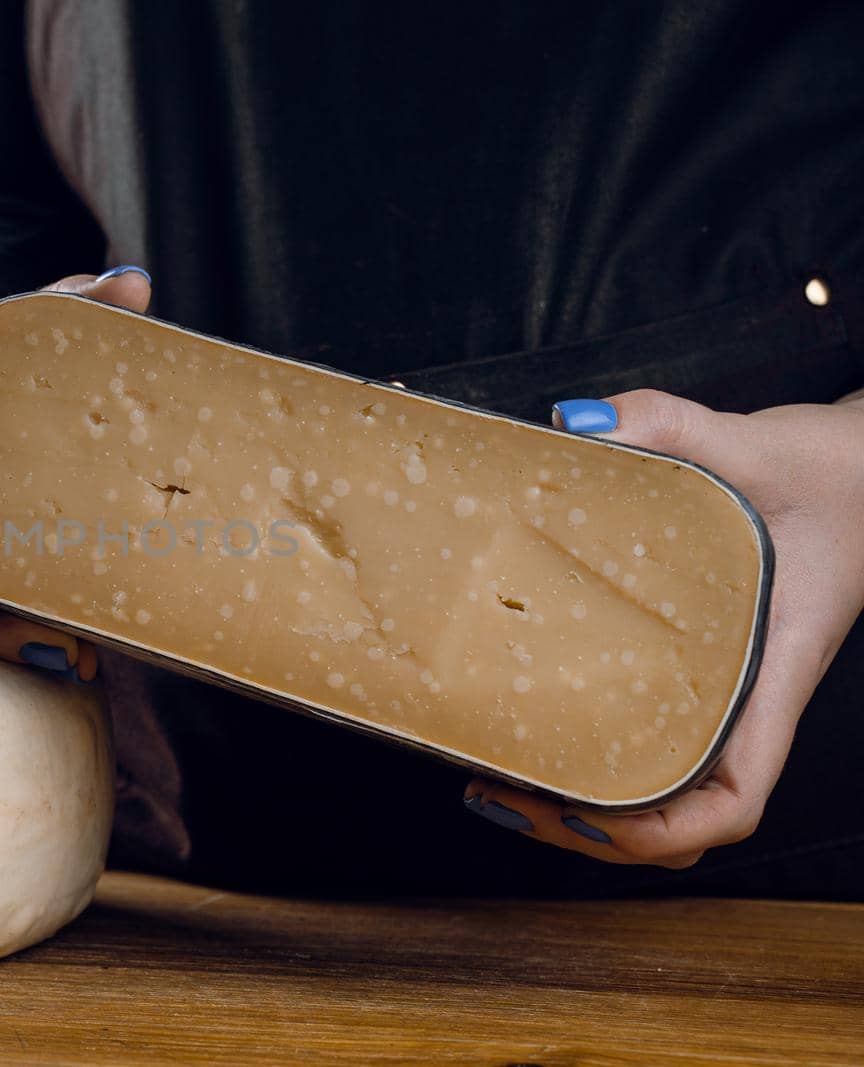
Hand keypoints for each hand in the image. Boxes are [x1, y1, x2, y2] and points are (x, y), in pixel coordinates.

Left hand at [464, 388, 863, 866]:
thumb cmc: (833, 474)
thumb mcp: (756, 442)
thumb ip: (673, 424)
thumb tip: (580, 423)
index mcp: (772, 671)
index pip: (734, 797)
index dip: (663, 829)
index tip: (582, 817)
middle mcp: (744, 697)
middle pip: (680, 817)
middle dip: (592, 829)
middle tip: (498, 796)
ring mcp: (718, 689)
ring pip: (663, 789)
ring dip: (586, 805)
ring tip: (497, 784)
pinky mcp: (691, 664)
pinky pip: (648, 737)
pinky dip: (592, 753)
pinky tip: (525, 726)